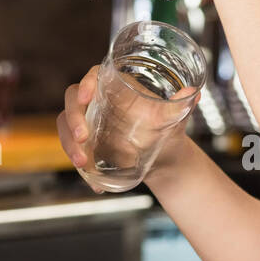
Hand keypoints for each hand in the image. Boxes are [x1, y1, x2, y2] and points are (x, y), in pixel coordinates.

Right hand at [57, 65, 195, 191]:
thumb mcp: (174, 119)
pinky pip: (73, 149)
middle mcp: (97, 101)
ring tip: (83, 164)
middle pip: (73, 100)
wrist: (164, 157)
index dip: (85, 84)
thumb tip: (194, 94)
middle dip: (73, 119)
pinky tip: (94, 184)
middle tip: (83, 138)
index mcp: (115, 85)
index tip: (86, 98)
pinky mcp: (85, 143)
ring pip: (65, 126)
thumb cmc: (167, 129)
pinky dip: (81, 167)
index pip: (93, 75)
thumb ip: (180, 107)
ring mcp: (88, 121)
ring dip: (69, 145)